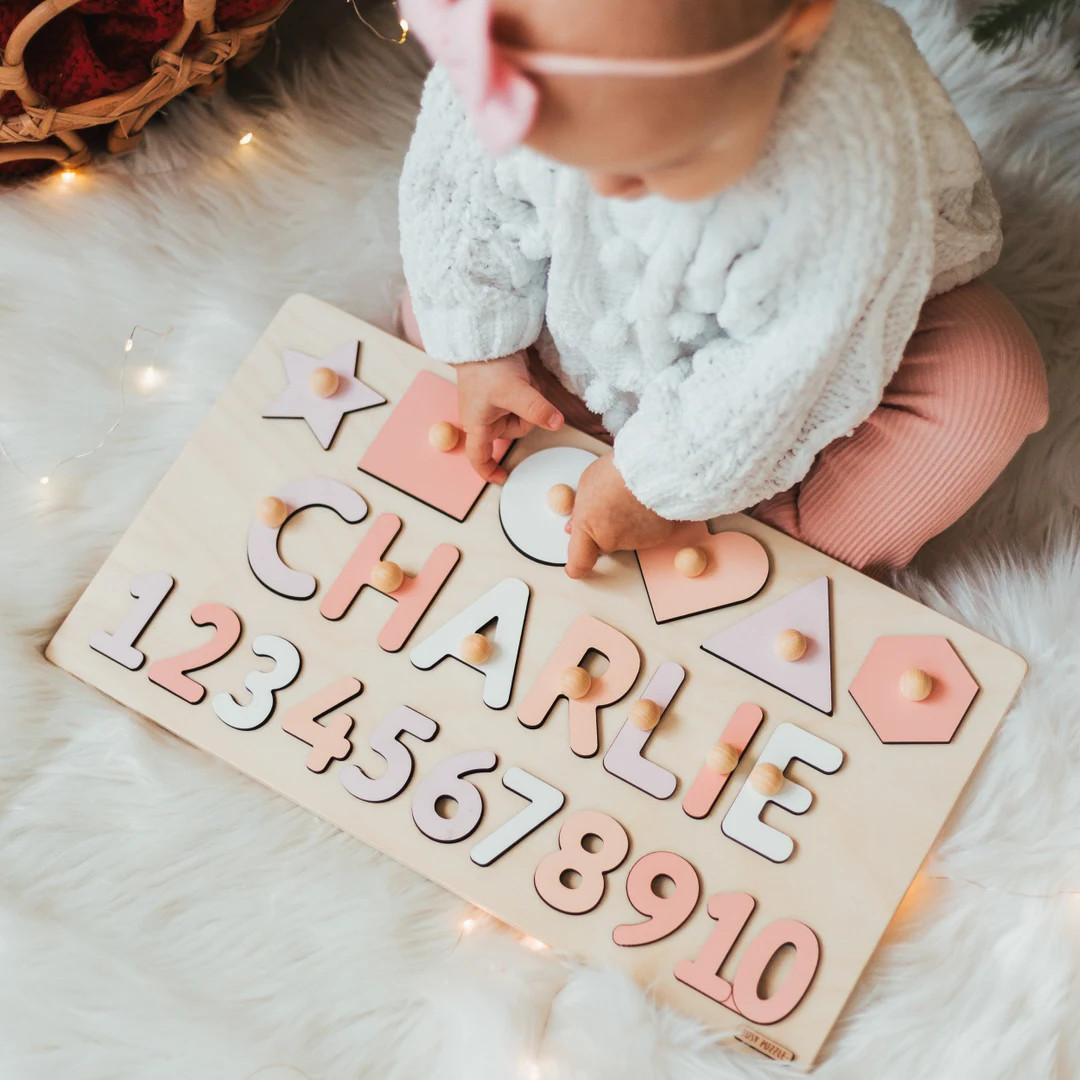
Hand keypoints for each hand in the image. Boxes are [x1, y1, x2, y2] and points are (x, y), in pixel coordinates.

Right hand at [456, 351, 563, 482]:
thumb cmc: (486, 366)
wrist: (484, 335)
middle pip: (515, 432)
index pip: (479, 458)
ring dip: (529, 401)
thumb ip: (536, 410)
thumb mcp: (514, 391)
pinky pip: (525, 401)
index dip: (490, 471)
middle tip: (523, 394)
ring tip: (522, 381)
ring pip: (523, 416)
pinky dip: (529, 392)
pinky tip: (523, 377)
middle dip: (526, 417)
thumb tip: (557, 424)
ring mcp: (494, 404)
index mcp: (477, 425)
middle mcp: (484, 417)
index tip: (503, 478)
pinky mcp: (503, 391)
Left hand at [565, 453, 676, 577]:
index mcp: (588, 526)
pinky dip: (646, 523)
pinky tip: (647, 503)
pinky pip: (647, 534)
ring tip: (632, 497)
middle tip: (612, 504)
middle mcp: (609, 539)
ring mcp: (634, 541)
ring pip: (626, 539)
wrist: (655, 467)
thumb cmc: (621, 469)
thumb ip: (580, 509)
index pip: (578, 561)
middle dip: (605, 530)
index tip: (574, 568)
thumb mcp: (588, 483)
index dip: (575, 567)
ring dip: (627, 525)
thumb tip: (574, 526)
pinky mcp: (656, 539)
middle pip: (603, 544)